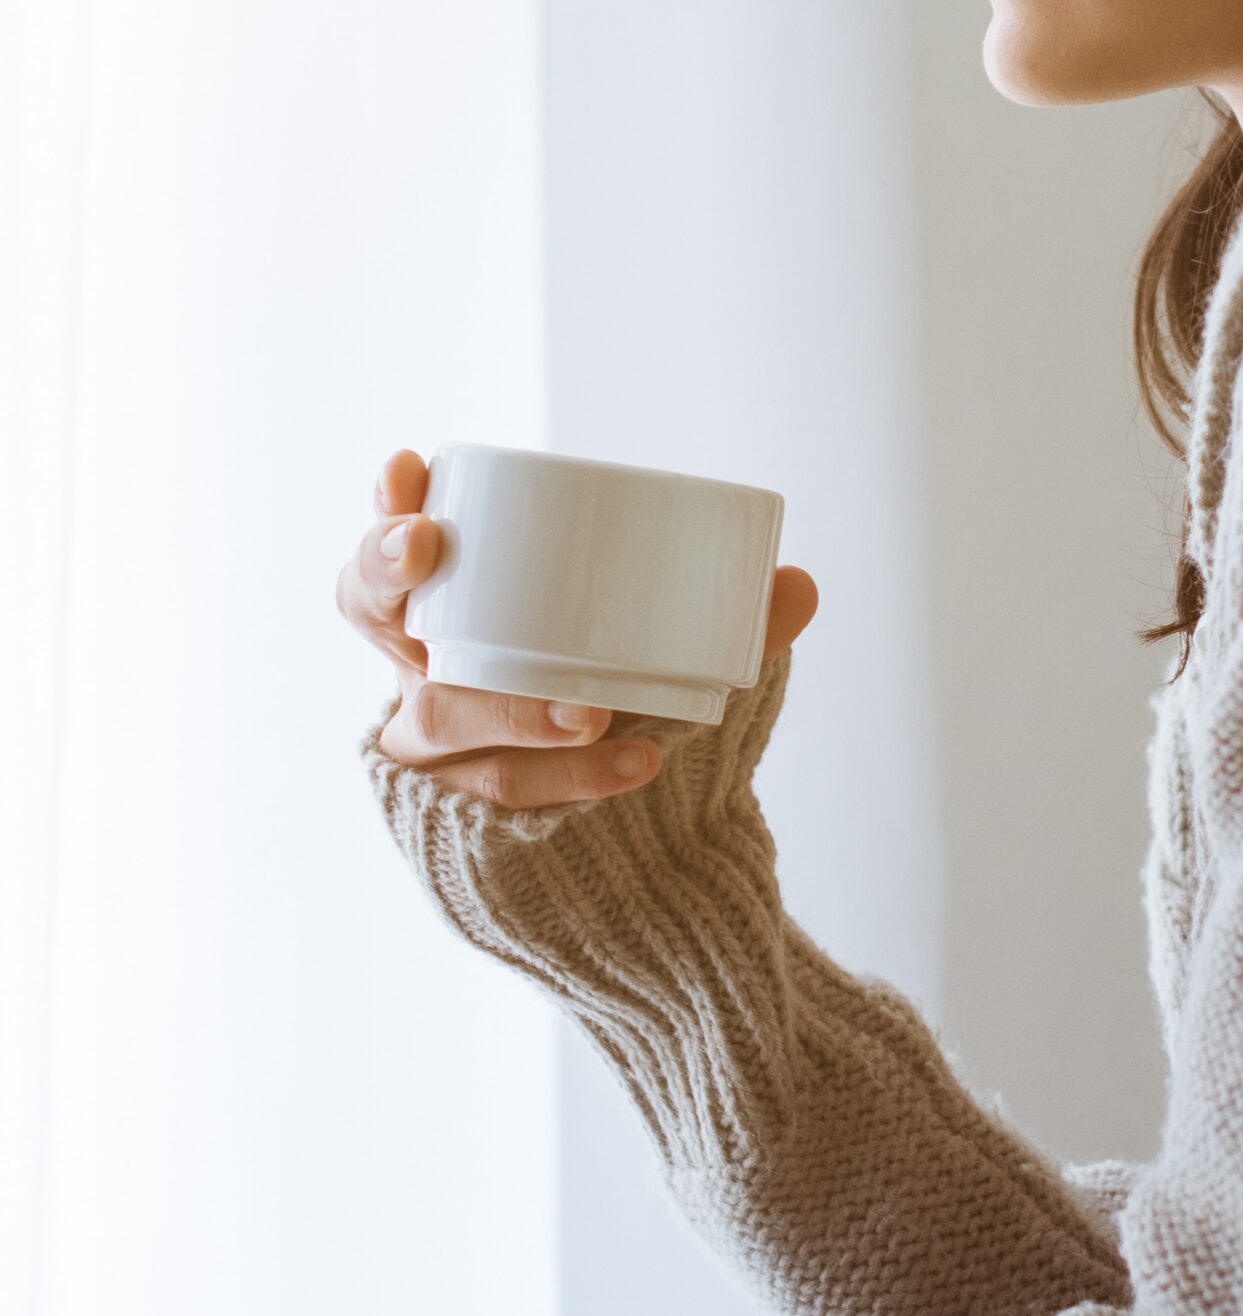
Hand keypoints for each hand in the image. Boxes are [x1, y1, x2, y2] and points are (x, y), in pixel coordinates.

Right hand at [339, 446, 820, 809]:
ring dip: (518, 705)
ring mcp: (434, 749)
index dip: (383, 510)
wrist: (632, 847)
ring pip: (443, 716)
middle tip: (429, 547)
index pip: (390, 552)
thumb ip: (731, 620)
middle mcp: (425, 670)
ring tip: (594, 710)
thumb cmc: (629, 710)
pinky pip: (503, 795)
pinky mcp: (459, 817)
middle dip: (386, 570)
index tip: (408, 468)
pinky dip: (575, 779)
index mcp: (456, 610)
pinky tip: (636, 764)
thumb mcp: (671, 654)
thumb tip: (799, 582)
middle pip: (370, 613)